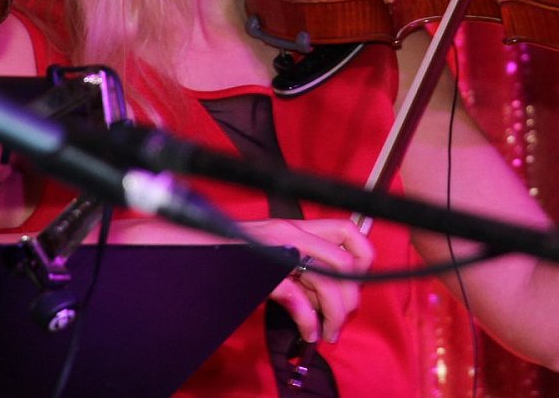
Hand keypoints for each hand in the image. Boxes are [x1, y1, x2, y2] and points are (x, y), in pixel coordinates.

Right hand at [241, 217, 372, 343]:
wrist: (194, 248)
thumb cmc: (232, 253)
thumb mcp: (272, 253)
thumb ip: (300, 267)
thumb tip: (324, 299)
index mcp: (296, 227)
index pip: (347, 230)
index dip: (363, 257)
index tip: (358, 283)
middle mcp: (291, 233)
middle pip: (345, 262)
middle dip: (351, 298)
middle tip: (340, 320)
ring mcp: (277, 250)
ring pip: (326, 281)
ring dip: (333, 314)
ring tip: (326, 332)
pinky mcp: (263, 272)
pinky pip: (297, 298)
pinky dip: (308, 320)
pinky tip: (307, 331)